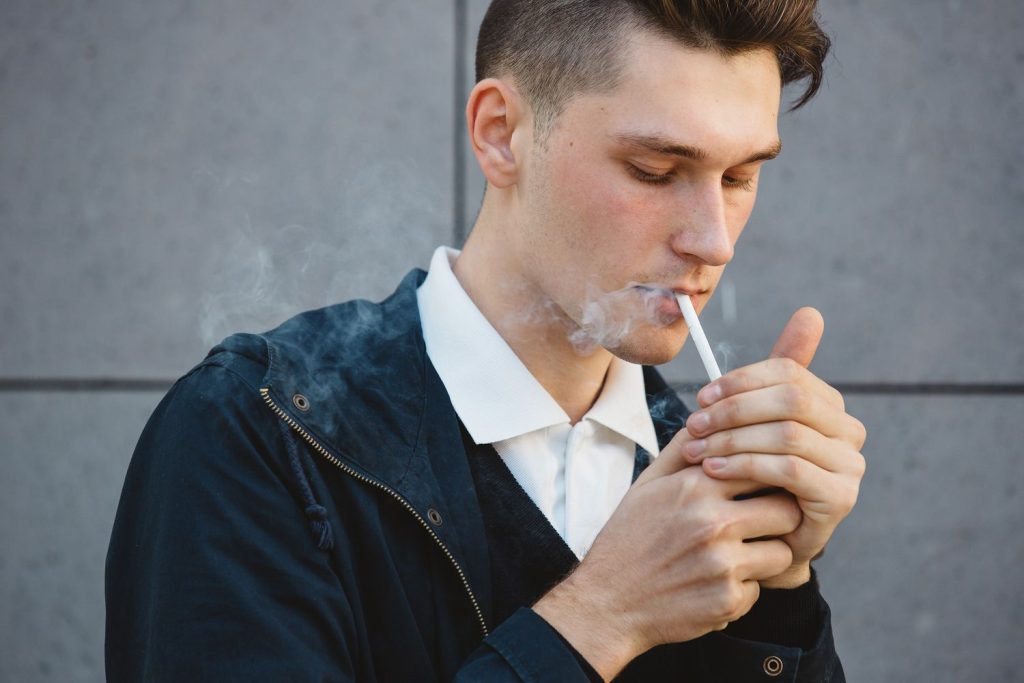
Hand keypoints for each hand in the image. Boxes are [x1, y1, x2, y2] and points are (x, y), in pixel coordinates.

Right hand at [533, 430, 801, 679]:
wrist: (607, 603)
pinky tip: (716, 584)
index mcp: (694, 487)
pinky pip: (762, 589)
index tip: (766, 487)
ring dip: (769, 555)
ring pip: (785, 553)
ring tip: (743, 555)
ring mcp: (722, 565)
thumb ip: (683, 449)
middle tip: (767, 523)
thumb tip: (711, 418)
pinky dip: (745, 588)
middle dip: (782, 516)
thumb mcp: (647, 485)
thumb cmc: (628, 538)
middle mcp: (712, 523)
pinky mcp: (728, 601)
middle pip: (788, 511)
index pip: (765, 467)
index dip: (772, 477)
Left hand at [681, 308, 866, 587]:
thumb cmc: (749, 477)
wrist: (753, 542)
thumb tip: (811, 313)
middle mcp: (848, 431)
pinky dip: (745, 465)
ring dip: (733, 438)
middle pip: (790, 399)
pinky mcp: (840, 498)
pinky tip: (713, 470)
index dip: (741, 380)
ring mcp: (850, 466)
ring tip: (696, 449)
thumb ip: (771, 376)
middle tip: (693, 424)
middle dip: (735, 409)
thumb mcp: (751, 424)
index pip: (788, 373)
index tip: (701, 397)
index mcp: (828, 406)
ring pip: (788, 432)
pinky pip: (790, 469)